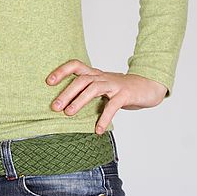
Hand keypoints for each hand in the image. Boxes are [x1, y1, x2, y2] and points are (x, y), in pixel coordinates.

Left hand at [46, 59, 166, 134]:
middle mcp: (102, 77)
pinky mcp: (125, 95)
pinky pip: (113, 106)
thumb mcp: (101, 87)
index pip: (75, 65)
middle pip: (81, 80)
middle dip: (66, 92)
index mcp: (95, 74)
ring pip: (94, 89)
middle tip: (54, 106)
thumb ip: (86, 92)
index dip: (61, 71)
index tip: (48, 82)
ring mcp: (114, 84)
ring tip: (69, 114)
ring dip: (79, 101)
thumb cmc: (120, 90)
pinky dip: (104, 118)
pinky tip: (98, 130)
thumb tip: (64, 106)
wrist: (148, 87)